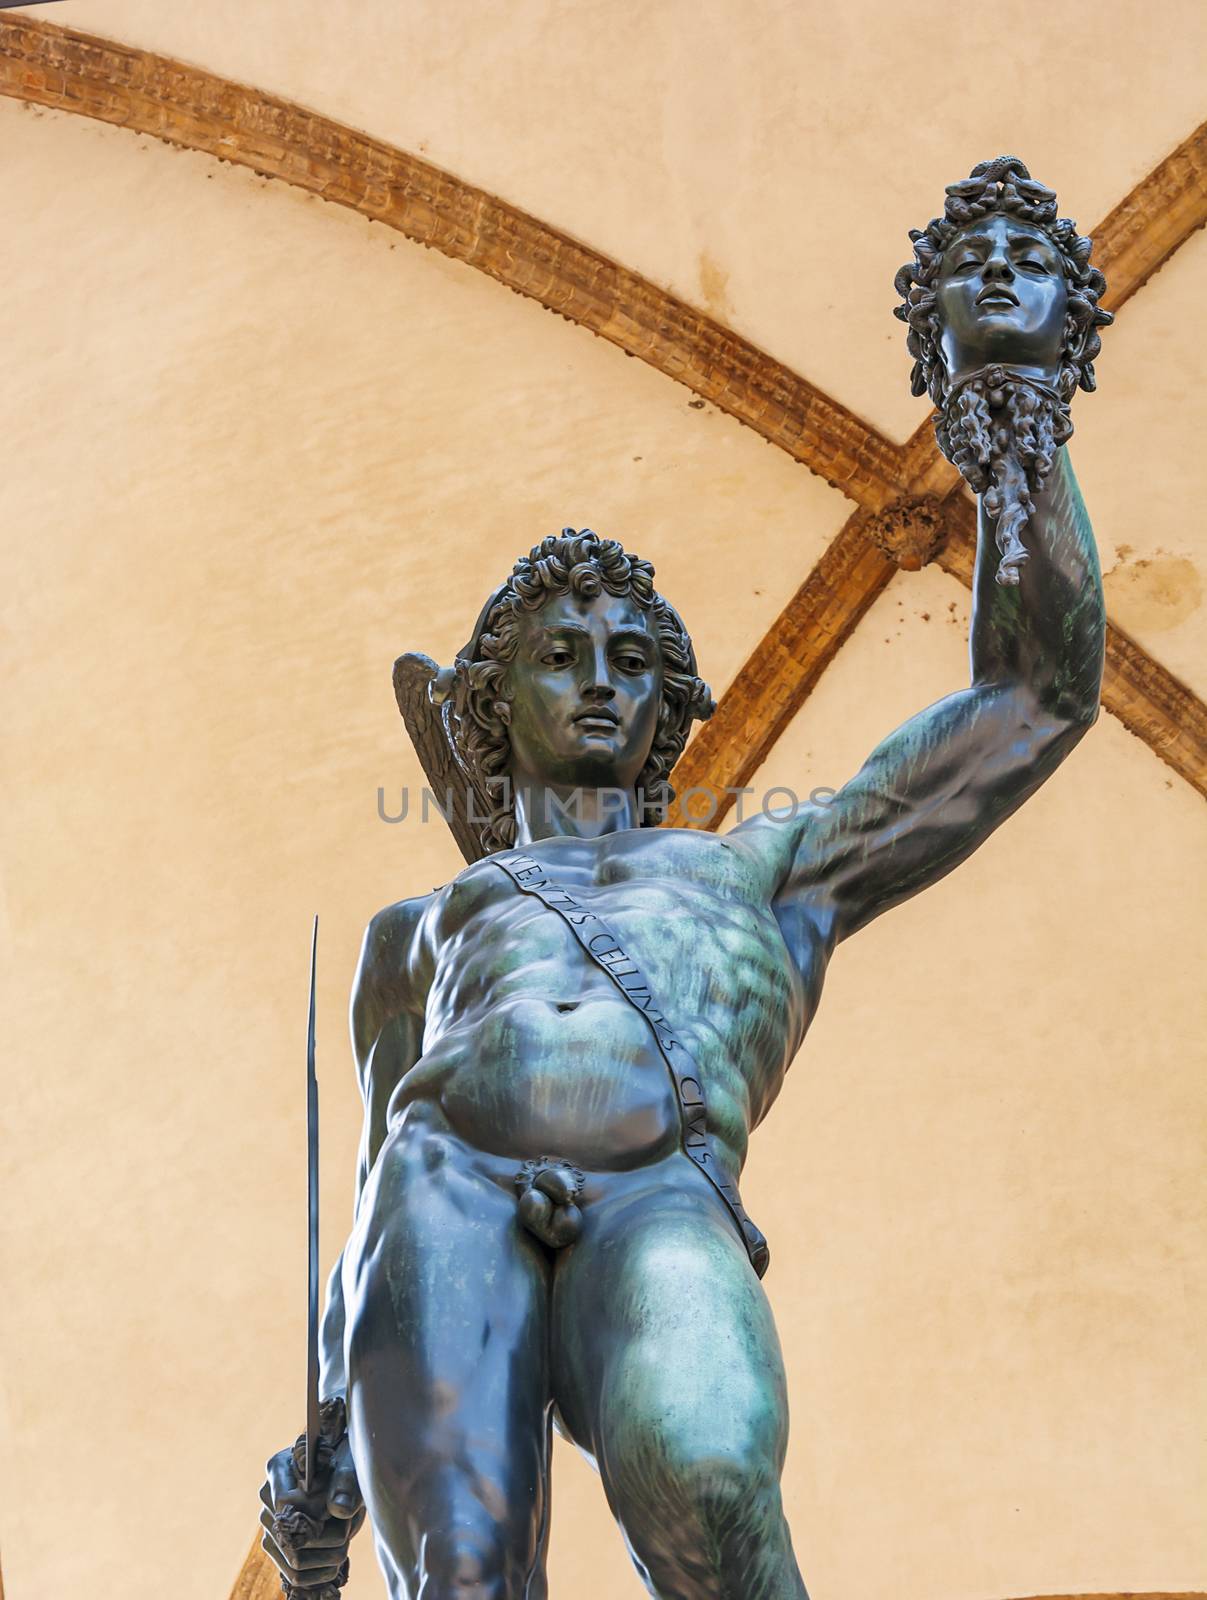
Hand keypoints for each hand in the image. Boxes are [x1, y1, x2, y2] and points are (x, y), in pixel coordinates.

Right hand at [259, 1404, 363, 1597]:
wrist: (342, 1480)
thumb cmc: (345, 1465)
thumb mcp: (351, 1464)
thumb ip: (346, 1482)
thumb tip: (338, 1510)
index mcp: (278, 1467)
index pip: (285, 1502)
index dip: (315, 1511)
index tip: (335, 1507)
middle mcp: (267, 1498)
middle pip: (291, 1535)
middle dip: (327, 1537)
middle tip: (346, 1527)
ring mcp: (269, 1525)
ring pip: (294, 1559)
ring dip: (327, 1556)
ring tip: (344, 1540)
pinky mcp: (278, 1549)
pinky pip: (294, 1575)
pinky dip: (320, 1574)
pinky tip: (336, 1562)